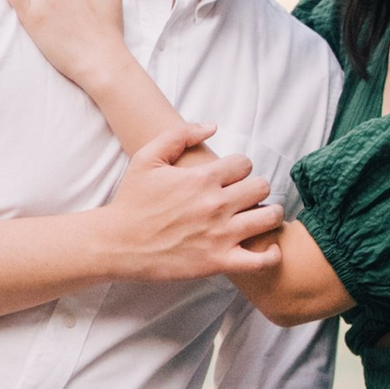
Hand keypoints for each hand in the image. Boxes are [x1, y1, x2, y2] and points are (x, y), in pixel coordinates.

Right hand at [95, 127, 281, 285]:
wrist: (118, 243)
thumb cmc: (131, 200)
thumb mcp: (147, 157)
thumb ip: (179, 134)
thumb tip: (212, 126)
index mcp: (202, 178)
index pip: (245, 164)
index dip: (240, 168)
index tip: (230, 178)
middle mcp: (216, 204)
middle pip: (262, 187)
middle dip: (255, 189)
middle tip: (245, 197)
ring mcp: (220, 234)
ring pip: (270, 217)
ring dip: (270, 215)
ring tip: (258, 217)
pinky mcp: (219, 262)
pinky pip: (262, 260)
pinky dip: (271, 254)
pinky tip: (266, 246)